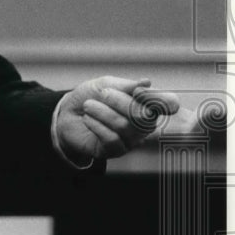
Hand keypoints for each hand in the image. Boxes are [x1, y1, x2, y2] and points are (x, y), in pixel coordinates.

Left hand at [56, 76, 180, 161]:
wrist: (66, 113)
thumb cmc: (89, 97)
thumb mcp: (105, 84)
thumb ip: (125, 85)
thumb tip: (146, 82)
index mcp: (146, 104)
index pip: (168, 104)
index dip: (160, 99)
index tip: (139, 92)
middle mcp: (143, 124)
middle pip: (143, 116)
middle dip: (119, 101)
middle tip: (102, 93)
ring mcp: (131, 139)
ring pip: (124, 127)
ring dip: (102, 112)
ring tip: (88, 106)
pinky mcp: (115, 151)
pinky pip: (111, 139)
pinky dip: (96, 125)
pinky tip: (88, 120)